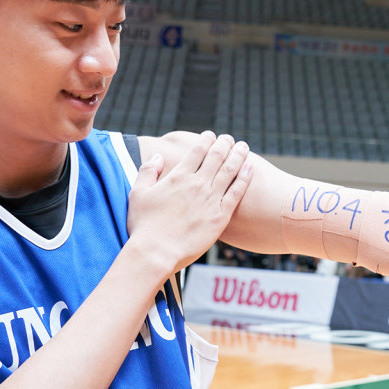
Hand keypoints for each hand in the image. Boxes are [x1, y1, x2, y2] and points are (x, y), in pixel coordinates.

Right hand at [126, 132, 252, 272]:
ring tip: (243, 147)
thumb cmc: (143, 226)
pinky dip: (244, 178)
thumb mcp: (138, 194)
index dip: (206, 139)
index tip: (211, 136)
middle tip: (229, 138)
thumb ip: (148, 172)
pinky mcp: (220, 216)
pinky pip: (237, 192)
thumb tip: (157, 156)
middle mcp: (197, 184)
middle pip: (217, 156)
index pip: (197, 150)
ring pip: (230, 170)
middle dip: (224, 143)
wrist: (156, 252)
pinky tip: (250, 169)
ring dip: (238, 155)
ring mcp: (211, 199)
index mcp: (178, 176)